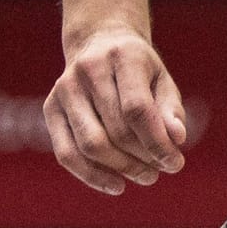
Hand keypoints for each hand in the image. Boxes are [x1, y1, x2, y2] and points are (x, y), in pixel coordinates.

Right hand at [44, 24, 188, 194]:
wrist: (99, 42)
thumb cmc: (138, 67)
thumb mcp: (161, 78)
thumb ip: (170, 108)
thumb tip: (177, 140)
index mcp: (123, 57)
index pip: (137, 109)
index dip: (156, 141)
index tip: (175, 162)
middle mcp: (88, 71)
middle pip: (115, 129)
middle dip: (142, 157)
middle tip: (161, 172)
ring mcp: (64, 90)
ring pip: (90, 145)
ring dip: (120, 168)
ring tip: (146, 177)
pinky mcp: (49, 108)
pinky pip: (66, 152)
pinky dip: (91, 175)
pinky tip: (116, 185)